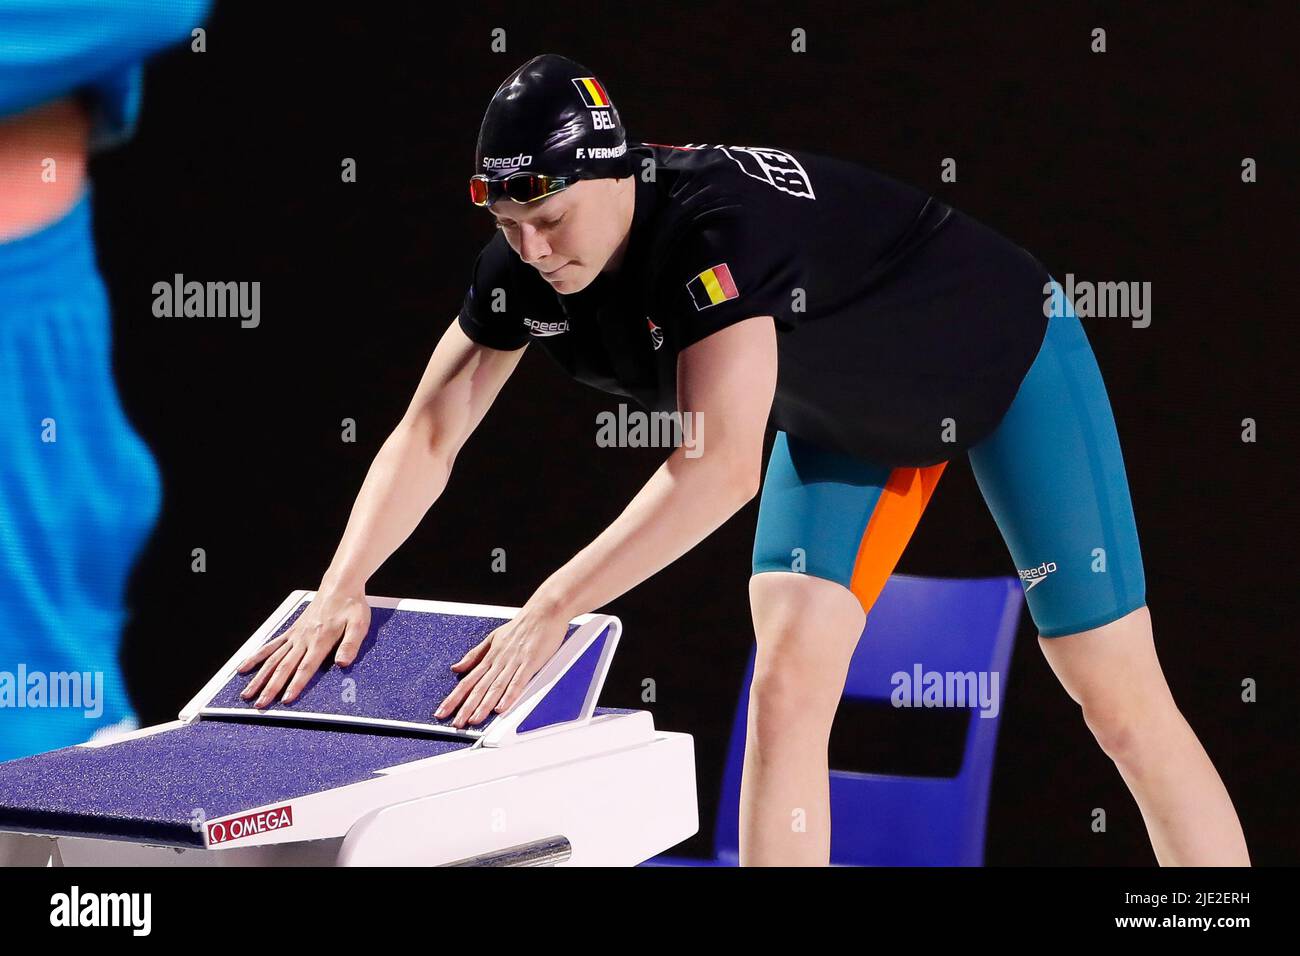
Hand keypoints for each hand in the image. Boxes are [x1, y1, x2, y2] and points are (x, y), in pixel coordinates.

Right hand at [237, 584, 370, 707]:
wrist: (340, 586)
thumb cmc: (351, 606)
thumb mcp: (359, 624)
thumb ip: (351, 644)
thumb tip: (343, 663)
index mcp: (321, 640)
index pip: (306, 667)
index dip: (295, 684)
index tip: (285, 699)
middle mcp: (304, 639)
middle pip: (284, 667)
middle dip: (271, 687)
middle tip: (260, 705)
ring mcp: (295, 636)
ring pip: (273, 659)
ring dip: (259, 677)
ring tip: (246, 694)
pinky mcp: (291, 632)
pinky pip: (271, 646)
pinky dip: (256, 657)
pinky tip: (244, 667)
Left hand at [435, 602, 569, 728]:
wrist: (544, 611)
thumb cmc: (522, 625)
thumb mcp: (493, 638)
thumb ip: (475, 655)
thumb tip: (457, 667)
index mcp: (490, 656)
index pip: (468, 681)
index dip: (454, 697)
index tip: (443, 711)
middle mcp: (498, 661)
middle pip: (478, 688)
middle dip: (465, 707)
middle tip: (455, 723)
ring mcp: (514, 662)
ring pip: (495, 687)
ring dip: (483, 705)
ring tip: (473, 721)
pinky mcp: (530, 662)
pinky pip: (518, 682)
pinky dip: (509, 696)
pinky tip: (501, 708)